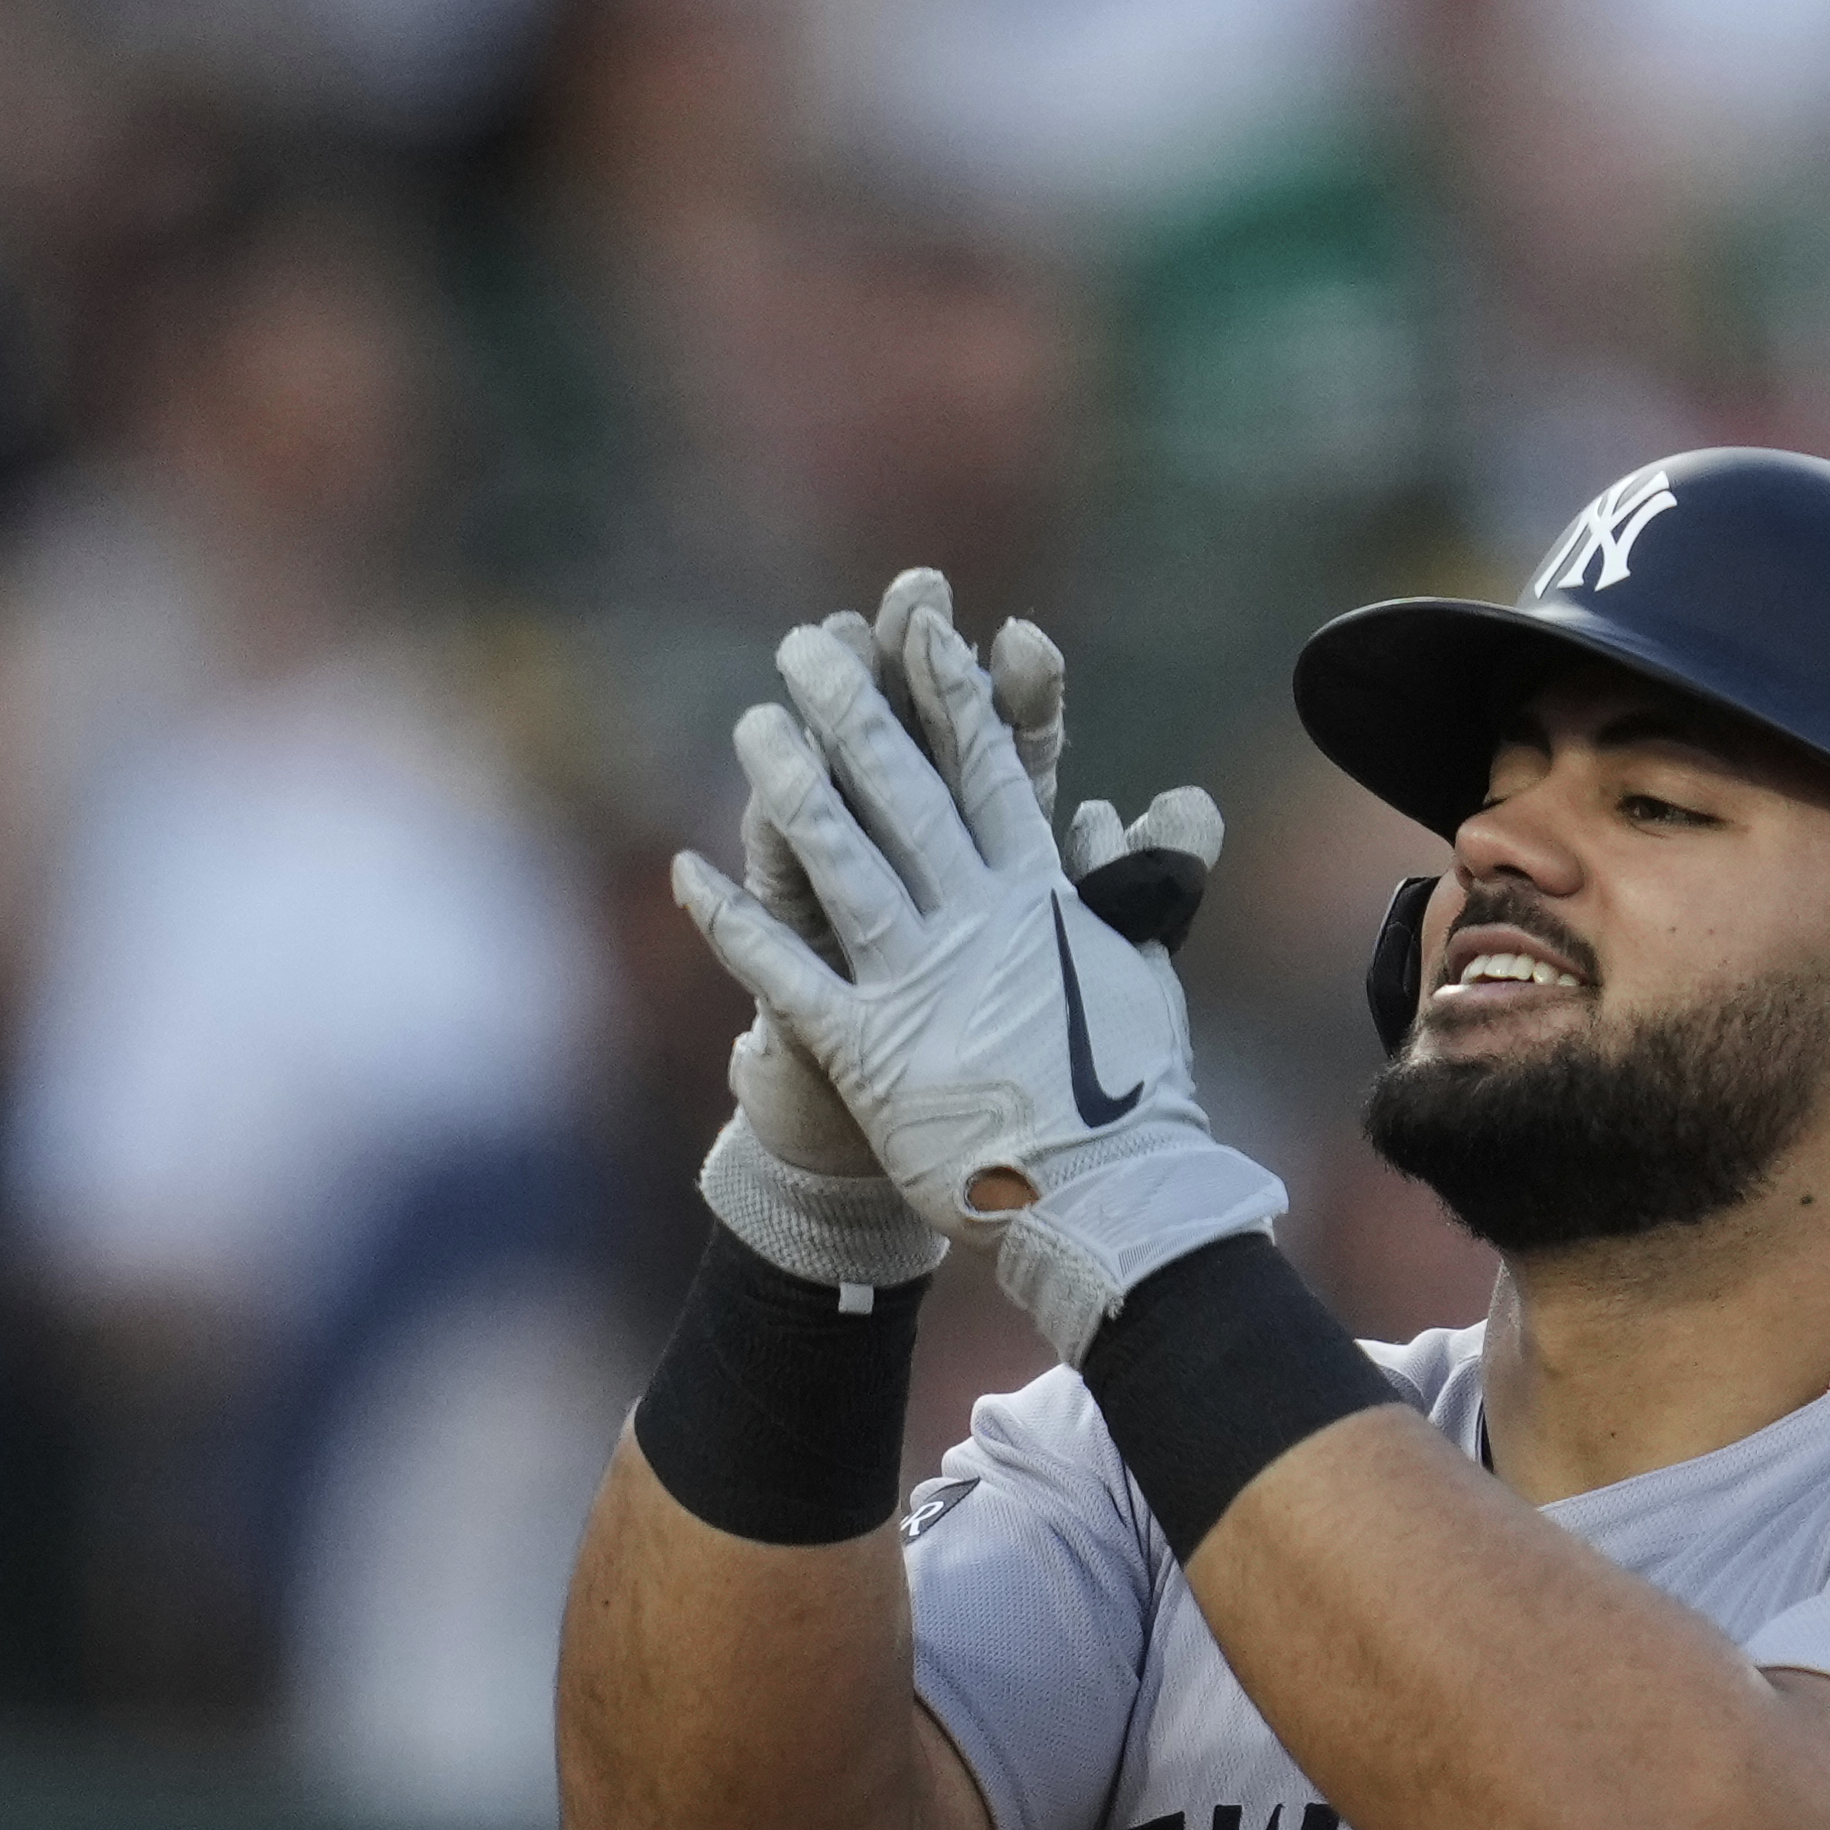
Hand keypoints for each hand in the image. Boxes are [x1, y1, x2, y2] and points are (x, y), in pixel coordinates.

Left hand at [672, 603, 1282, 1359]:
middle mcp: (977, 925)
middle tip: (807, 645)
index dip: (954, 696)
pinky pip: (785, 976)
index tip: (926, 626)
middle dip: (853, 711)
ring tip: (752, 724)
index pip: (993, 775)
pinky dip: (734, 924)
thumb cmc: (1129, 1098)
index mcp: (1043, 902)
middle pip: (904, 796)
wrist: (1110, 1203)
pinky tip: (688, 873)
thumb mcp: (1141, 973)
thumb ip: (1121, 888)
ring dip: (790, 789)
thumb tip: (1107, 816)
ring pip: (841, 864)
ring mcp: (919, 984)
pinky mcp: (868, 1052)